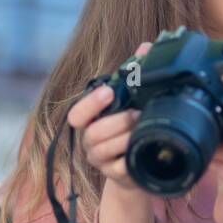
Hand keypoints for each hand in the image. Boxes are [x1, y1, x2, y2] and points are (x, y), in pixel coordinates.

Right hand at [71, 41, 152, 198]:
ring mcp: (101, 160)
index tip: (108, 92)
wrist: (139, 164)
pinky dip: (131, 158)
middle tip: (136, 114)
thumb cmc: (131, 126)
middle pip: (93, 133)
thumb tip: (146, 47)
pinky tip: (143, 149)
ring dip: (124, 138)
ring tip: (141, 129)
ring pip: (104, 150)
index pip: (76, 114)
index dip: (90, 103)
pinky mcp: (115, 175)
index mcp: (91, 121)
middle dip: (116, 122)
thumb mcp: (132, 100)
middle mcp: (90, 141)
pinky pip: (119, 169)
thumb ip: (135, 74)